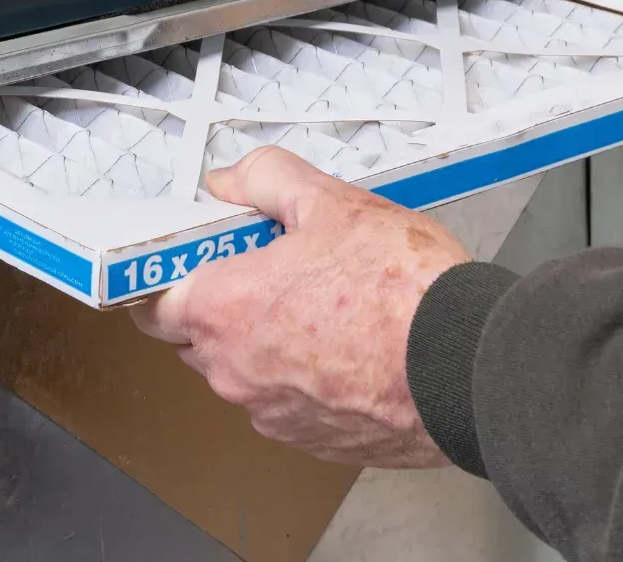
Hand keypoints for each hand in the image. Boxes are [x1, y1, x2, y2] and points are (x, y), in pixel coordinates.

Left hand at [130, 145, 470, 467]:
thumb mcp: (331, 203)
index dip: (173, 279)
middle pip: (198, 338)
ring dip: (267, 345)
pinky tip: (350, 349)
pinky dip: (306, 380)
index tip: (203, 260)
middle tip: (274, 271)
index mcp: (221, 312)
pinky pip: (288, 405)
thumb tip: (231, 181)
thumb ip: (266, 181)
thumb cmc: (402, 292)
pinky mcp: (314, 442)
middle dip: (224, 307)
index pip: (153, 304)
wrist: (469, 368)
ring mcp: (272, 413)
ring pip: (245, 373)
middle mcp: (234, 373)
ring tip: (325, 308)